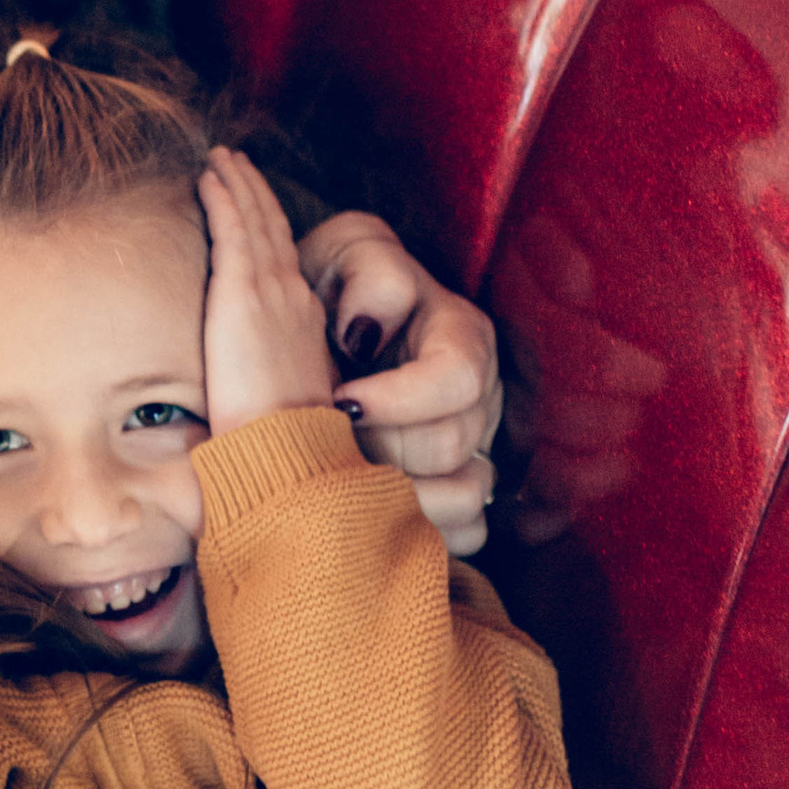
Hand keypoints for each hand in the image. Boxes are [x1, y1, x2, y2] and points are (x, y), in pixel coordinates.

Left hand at [200, 148, 337, 435]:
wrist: (288, 451)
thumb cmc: (279, 442)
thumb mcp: (276, 401)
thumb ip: (259, 382)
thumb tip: (230, 396)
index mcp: (303, 324)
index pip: (284, 262)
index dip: (271, 228)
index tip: (256, 206)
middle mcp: (293, 299)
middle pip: (273, 230)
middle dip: (255, 193)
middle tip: (236, 163)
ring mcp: (271, 291)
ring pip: (255, 220)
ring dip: (237, 183)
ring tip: (220, 158)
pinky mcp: (244, 291)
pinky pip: (234, 227)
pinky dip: (224, 197)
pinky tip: (207, 176)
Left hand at [296, 211, 501, 556]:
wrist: (308, 331)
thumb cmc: (330, 287)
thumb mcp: (344, 255)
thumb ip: (371, 276)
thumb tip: (367, 332)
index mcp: (463, 336)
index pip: (458, 380)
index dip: (397, 399)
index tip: (339, 400)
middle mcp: (481, 397)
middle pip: (452, 446)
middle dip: (382, 445)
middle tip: (330, 435)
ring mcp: (477, 449)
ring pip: (462, 496)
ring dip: (394, 490)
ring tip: (343, 469)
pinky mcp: (462, 493)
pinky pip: (465, 533)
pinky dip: (419, 530)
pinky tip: (372, 509)